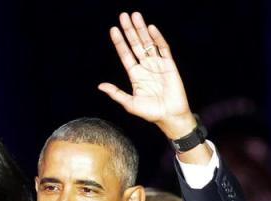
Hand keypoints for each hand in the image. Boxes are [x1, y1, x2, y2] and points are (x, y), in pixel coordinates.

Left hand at [97, 12, 196, 139]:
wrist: (170, 116)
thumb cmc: (150, 112)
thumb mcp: (130, 103)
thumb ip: (116, 93)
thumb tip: (100, 85)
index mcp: (135, 75)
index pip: (125, 54)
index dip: (119, 42)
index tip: (113, 29)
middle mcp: (145, 67)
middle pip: (135, 44)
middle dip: (129, 30)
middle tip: (123, 15)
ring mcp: (157, 64)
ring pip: (148, 43)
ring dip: (141, 30)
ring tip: (135, 16)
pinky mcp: (169, 65)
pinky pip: (163, 48)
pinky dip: (157, 38)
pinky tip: (150, 28)